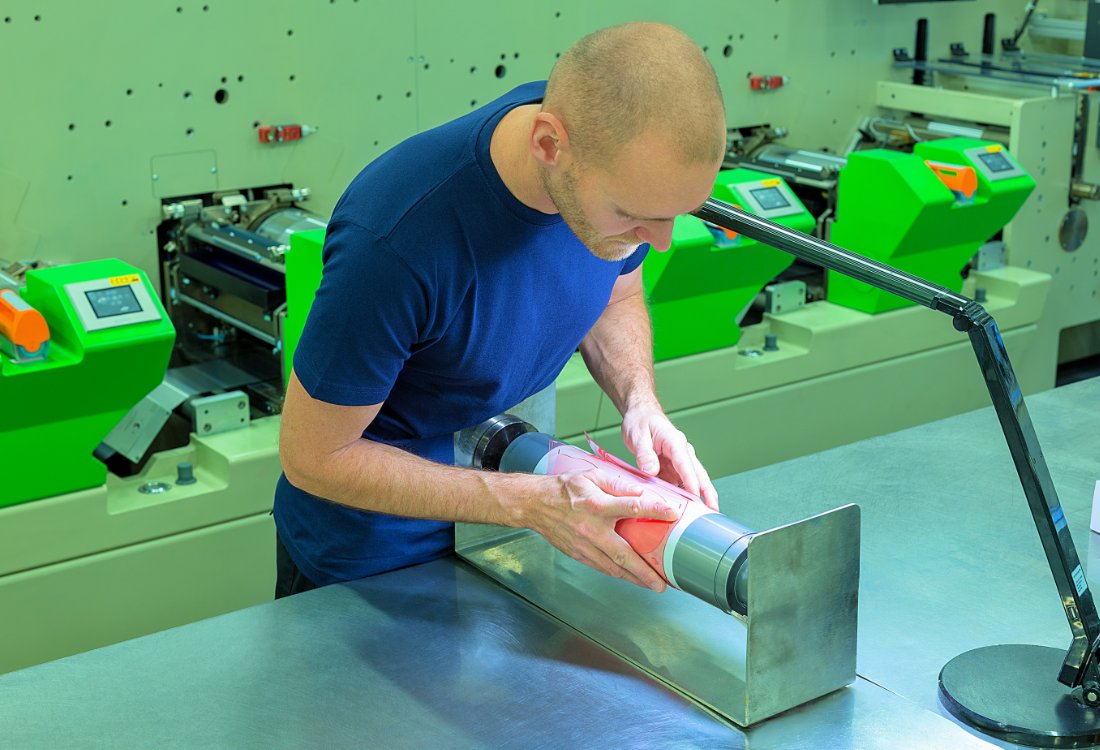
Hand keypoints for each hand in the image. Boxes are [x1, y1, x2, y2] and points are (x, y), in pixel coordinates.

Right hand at [523, 470, 678, 591]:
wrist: (534, 503)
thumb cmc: (564, 488)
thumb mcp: (591, 476)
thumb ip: (617, 484)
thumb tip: (641, 492)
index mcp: (597, 505)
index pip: (631, 507)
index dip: (654, 510)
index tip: (673, 514)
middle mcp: (591, 528)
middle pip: (623, 553)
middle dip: (644, 571)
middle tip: (662, 582)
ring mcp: (583, 545)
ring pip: (613, 567)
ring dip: (634, 578)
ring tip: (652, 585)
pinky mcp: (577, 554)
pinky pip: (601, 567)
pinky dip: (617, 574)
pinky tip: (629, 577)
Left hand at [621, 403, 719, 510]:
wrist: (640, 416)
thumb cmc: (641, 422)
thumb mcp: (638, 436)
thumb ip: (644, 454)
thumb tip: (651, 471)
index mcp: (675, 442)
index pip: (686, 463)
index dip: (691, 481)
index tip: (695, 496)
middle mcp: (682, 452)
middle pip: (698, 474)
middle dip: (708, 493)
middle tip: (713, 510)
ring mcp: (679, 462)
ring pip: (692, 481)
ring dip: (698, 498)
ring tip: (702, 517)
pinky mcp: (673, 469)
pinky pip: (679, 484)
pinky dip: (682, 497)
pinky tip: (682, 510)